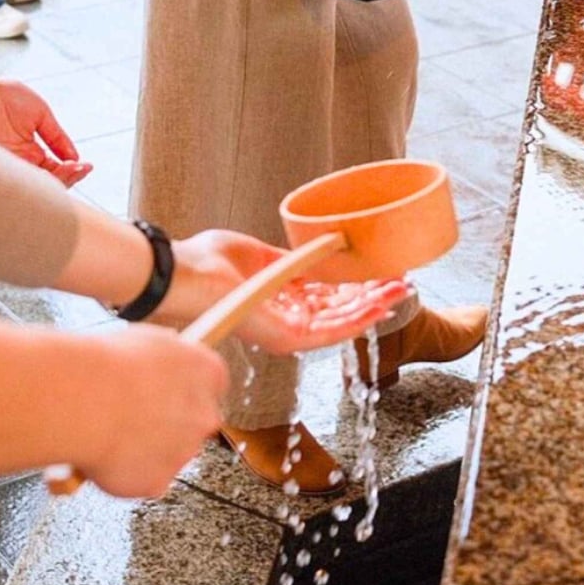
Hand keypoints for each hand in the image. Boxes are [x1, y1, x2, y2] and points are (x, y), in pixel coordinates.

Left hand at [0, 78, 91, 186]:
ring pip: (35, 184)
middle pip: (48, 181)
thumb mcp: (41, 116)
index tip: (86, 165)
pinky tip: (51, 171)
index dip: (72, 170)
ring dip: (57, 179)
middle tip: (80, 169)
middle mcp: (20, 162)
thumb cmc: (7, 97)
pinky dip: (36, 178)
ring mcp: (8, 164)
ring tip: (72, 169)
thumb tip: (75, 157)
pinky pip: (17, 178)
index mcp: (31, 152)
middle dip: (68, 177)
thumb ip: (57, 137)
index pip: (55, 170)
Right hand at [79, 325, 227, 497]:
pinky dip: (126, 471)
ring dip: (146, 448)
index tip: (169, 390)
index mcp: (208, 372)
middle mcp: (205, 414)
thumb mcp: (148, 340)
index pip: (213, 384)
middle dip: (172, 423)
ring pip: (168, 453)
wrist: (85, 400)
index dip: (187, 388)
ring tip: (109, 432)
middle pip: (196, 422)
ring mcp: (185, 451)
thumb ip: (168, 356)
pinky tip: (103, 453)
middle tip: (136, 416)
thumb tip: (165, 361)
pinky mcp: (160, 480)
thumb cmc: (110, 364)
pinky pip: (144, 478)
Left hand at [160, 230, 399, 351]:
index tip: (378, 274)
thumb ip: (289, 257)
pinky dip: (359, 319)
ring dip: (373, 307)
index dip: (353, 285)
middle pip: (339, 311)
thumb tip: (321, 247)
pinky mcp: (288, 337)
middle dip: (372, 297)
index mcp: (277, 298)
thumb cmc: (205, 262)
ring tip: (400, 292)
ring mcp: (287, 331)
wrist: (183, 276)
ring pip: (341, 322)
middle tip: (401, 284)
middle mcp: (285, 319)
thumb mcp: (258, 253)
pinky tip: (380, 307)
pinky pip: (332, 332)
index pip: (324, 296)